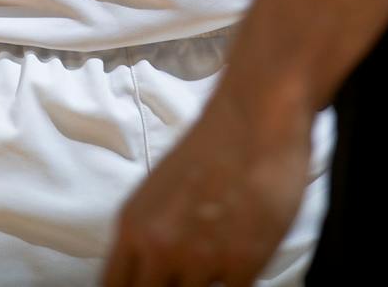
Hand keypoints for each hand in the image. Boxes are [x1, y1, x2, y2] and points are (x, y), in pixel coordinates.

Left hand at [104, 83, 312, 286]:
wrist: (254, 117)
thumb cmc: (211, 148)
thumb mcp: (158, 192)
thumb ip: (150, 234)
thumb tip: (149, 268)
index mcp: (132, 226)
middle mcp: (158, 245)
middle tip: (186, 280)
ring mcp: (199, 258)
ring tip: (216, 267)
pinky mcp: (242, 262)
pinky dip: (234, 286)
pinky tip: (240, 268)